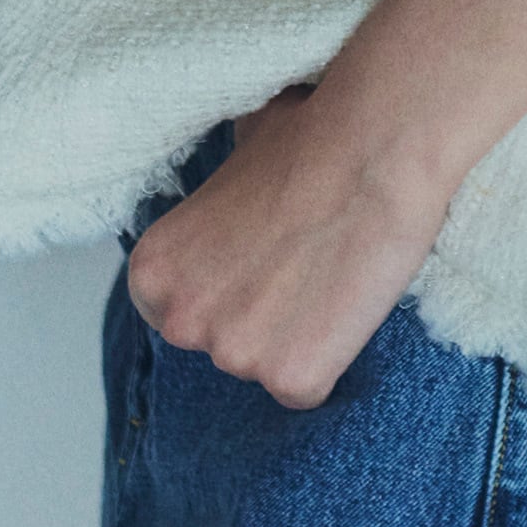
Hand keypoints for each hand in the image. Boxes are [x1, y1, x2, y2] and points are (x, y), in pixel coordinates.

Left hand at [123, 82, 454, 409]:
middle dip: (257, 320)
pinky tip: (347, 306)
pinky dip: (330, 360)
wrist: (373, 149)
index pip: (176, 312)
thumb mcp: (234, 157)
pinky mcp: (291, 379)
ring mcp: (235, 356)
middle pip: (221, 346)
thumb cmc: (309, 137)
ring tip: (330, 277)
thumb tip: (231, 197)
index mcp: (153, 270)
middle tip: (302, 268)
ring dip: (296, 338)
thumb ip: (216, 200)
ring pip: (265, 368)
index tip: (257, 268)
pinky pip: (307, 389)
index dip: (224, 291)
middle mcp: (181, 321)